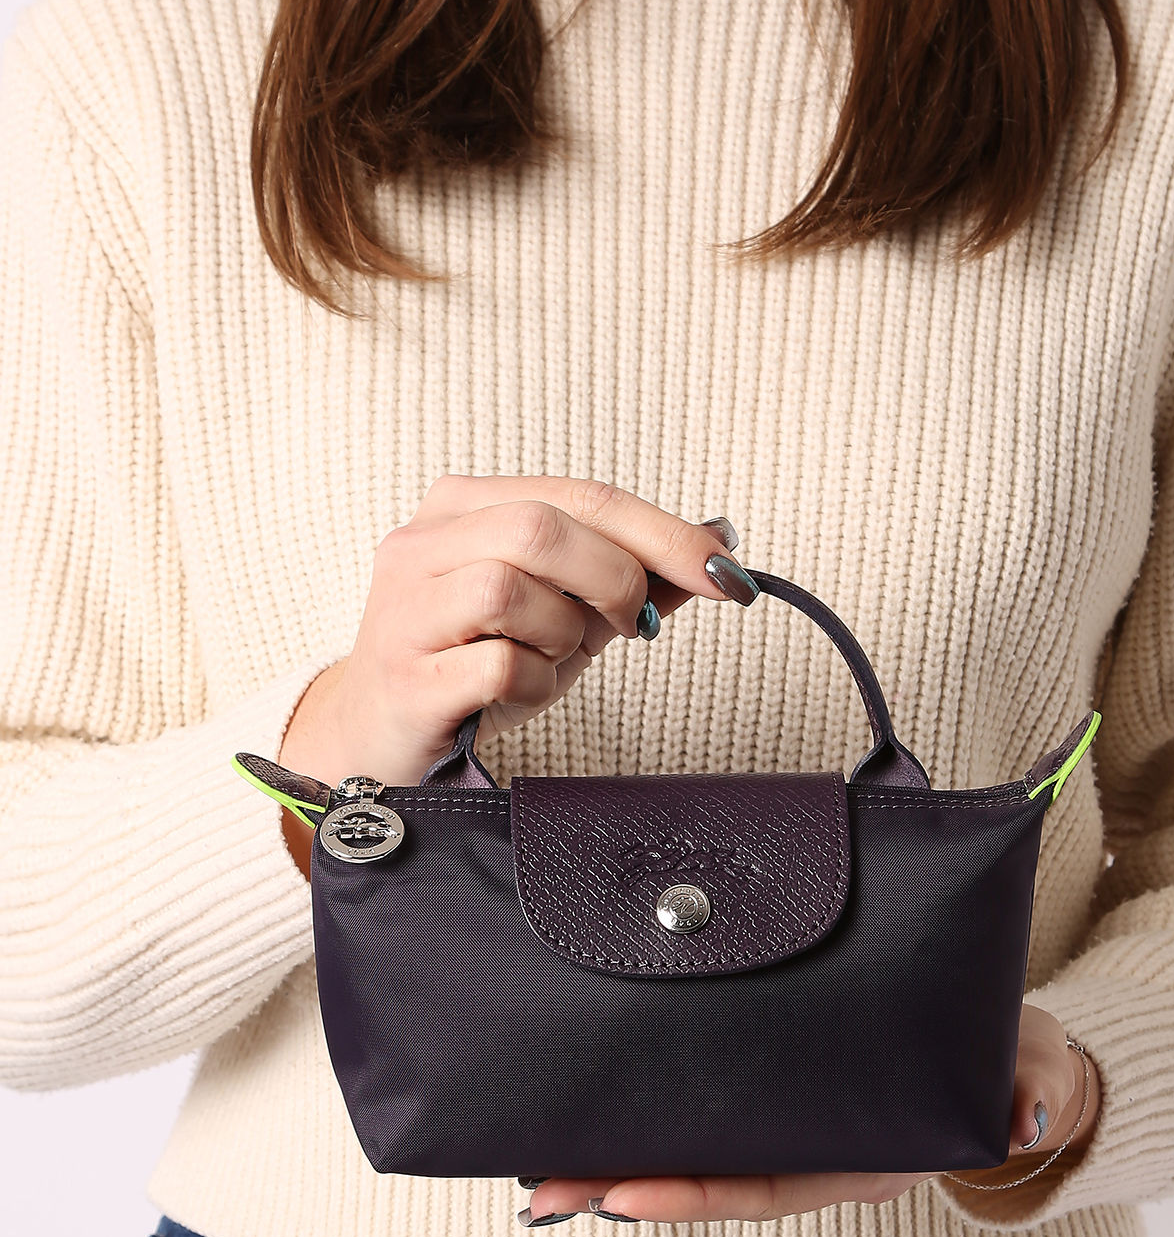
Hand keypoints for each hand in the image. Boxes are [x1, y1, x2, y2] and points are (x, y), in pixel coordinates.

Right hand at [273, 479, 749, 874]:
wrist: (380, 741)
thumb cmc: (476, 667)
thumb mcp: (564, 614)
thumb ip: (633, 579)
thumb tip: (720, 544)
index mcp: (465, 505)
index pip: (583, 495)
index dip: (666, 533)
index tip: (729, 572)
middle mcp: (424, 542)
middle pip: (543, 527)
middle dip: (616, 579)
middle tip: (632, 627)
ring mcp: (406, 608)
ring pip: (511, 587)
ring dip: (563, 633)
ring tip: (553, 658)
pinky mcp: (405, 676)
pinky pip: (497, 665)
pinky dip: (533, 684)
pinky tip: (521, 693)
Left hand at [525, 1004, 1101, 1223]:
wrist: (1005, 1042)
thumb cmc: (1016, 1055)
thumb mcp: (1037, 1067)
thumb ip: (1035, 1089)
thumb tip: (1019, 1118)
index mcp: (868, 1155)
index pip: (769, 1185)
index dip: (693, 1193)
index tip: (619, 1192)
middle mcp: (816, 1148)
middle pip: (707, 1174)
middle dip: (622, 1182)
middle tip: (537, 1187)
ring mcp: (790, 1119)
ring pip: (693, 1145)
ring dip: (614, 1152)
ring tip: (532, 1154)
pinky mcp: (772, 1081)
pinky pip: (703, 1102)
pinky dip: (645, 1108)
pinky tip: (585, 1098)